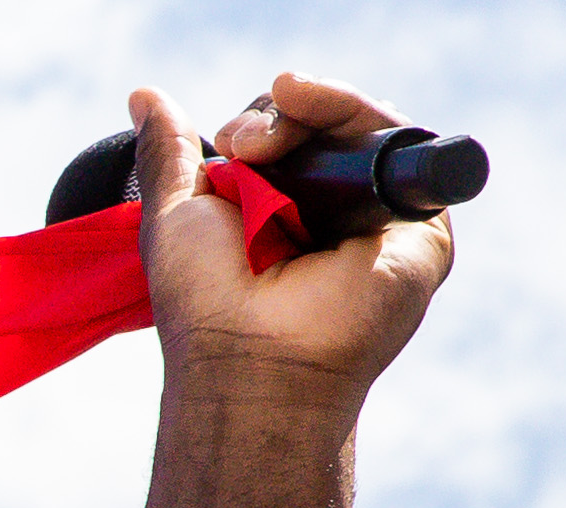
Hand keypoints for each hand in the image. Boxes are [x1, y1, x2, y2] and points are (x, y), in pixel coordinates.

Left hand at [133, 73, 451, 416]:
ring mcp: (377, 213)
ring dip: (314, 110)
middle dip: (281, 116)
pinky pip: (402, 142)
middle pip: (326, 121)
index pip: (287, 133)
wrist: (252, 354)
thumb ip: (169, 154)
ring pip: (363, 121)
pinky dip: (358, 114)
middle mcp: (333, 208)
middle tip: (245, 146)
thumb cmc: (206, 302)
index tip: (231, 143)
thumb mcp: (175, 214)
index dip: (264, 122)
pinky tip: (320, 117)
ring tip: (264, 146)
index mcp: (282, 207)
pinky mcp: (420, 221)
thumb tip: (144, 95)